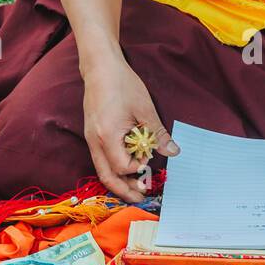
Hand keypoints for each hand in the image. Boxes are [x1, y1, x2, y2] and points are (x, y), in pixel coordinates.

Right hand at [82, 57, 178, 201]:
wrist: (100, 67)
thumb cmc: (122, 84)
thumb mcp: (145, 109)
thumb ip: (157, 134)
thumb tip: (173, 152)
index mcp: (107, 136)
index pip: (123, 166)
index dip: (138, 168)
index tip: (150, 163)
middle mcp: (95, 141)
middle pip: (107, 176)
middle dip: (124, 190)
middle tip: (141, 198)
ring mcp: (91, 139)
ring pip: (102, 170)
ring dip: (119, 181)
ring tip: (135, 188)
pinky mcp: (92, 135)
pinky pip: (101, 159)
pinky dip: (114, 168)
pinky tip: (127, 168)